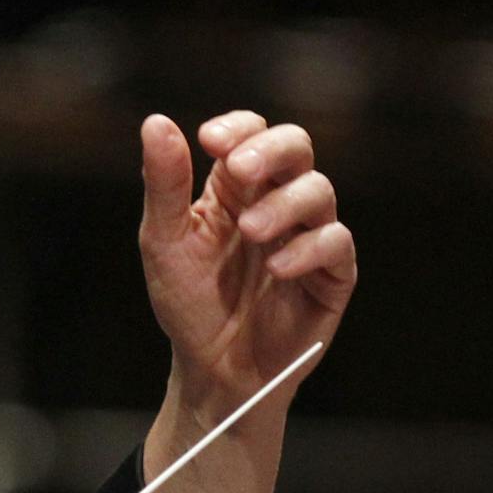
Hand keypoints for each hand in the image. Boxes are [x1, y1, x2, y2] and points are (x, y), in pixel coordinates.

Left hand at [138, 110, 356, 415]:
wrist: (213, 370)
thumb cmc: (189, 304)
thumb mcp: (164, 244)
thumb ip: (165, 186)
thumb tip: (156, 122)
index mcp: (236, 188)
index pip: (251, 133)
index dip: (238, 128)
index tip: (210, 139)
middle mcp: (277, 201)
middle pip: (296, 146)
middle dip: (271, 150)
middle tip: (240, 170)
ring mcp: (309, 234)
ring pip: (319, 190)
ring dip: (284, 204)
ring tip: (251, 232)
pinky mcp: (332, 273)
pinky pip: (336, 243)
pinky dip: (308, 249)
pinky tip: (278, 268)